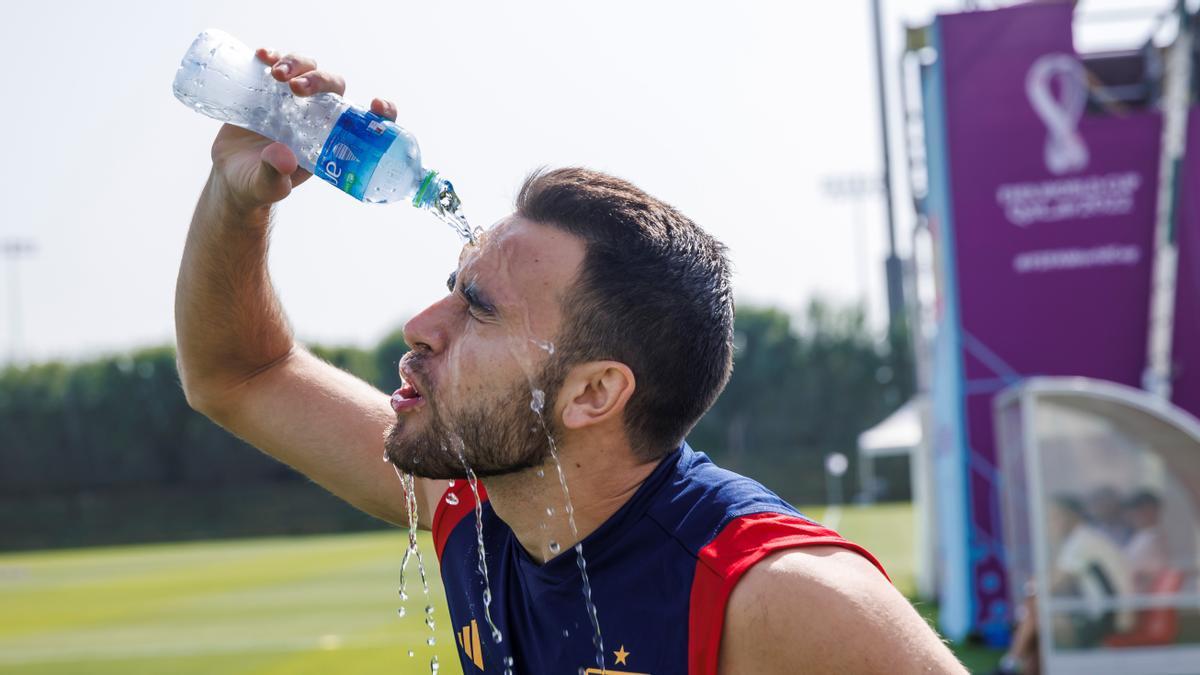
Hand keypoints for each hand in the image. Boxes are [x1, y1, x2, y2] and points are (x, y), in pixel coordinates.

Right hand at [208, 48, 401, 211]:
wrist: (230, 177)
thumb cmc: (257, 185)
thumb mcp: (266, 186)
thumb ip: (275, 176)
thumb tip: (285, 158)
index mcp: (330, 141)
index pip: (366, 123)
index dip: (381, 112)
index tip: (377, 104)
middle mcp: (317, 116)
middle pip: (333, 85)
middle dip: (320, 80)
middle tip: (296, 87)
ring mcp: (293, 100)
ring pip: (308, 68)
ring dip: (297, 64)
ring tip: (276, 75)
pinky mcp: (269, 90)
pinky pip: (278, 64)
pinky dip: (273, 55)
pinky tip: (262, 55)